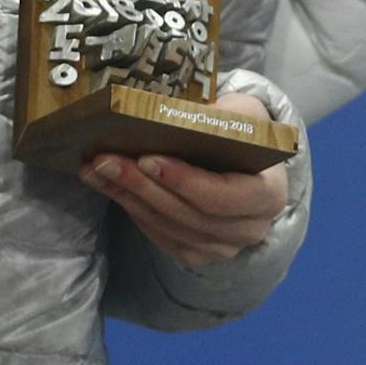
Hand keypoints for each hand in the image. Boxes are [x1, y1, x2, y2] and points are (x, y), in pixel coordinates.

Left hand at [80, 93, 288, 265]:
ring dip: (127, 197)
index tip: (147, 158)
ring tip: (96, 169)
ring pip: (167, 227)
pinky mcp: (195, 251)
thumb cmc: (246, 133)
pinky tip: (109, 185)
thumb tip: (176, 118)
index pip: (221, 196)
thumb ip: (222, 116)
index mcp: (269, 195)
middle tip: (106, 160)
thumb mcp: (244, 113)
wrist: (247, 161)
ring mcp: (221, 247)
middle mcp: (249, 229)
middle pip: (187, 214)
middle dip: (142, 186)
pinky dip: (131, 209)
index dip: (183, 180)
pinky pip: (158, 235)